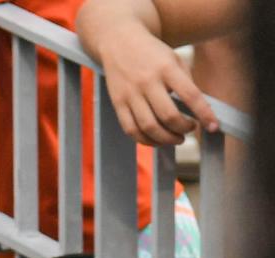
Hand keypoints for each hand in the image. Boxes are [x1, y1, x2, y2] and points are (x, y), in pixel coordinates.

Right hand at [100, 23, 218, 145]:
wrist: (120, 43)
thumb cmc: (151, 54)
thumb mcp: (174, 59)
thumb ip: (185, 83)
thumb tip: (197, 112)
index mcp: (166, 67)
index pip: (190, 95)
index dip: (204, 114)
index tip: (212, 126)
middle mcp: (147, 81)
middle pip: (168, 116)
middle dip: (183, 129)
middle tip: (189, 130)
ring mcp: (130, 94)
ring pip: (149, 127)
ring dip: (166, 139)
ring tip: (175, 138)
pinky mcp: (118, 104)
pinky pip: (132, 130)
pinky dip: (146, 140)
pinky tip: (156, 139)